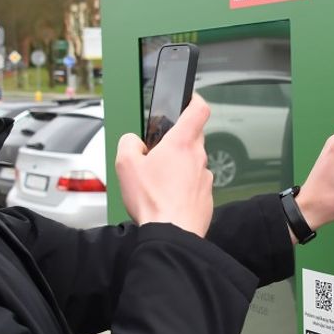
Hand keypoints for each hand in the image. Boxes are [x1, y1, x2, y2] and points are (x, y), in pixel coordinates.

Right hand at [114, 95, 213, 237]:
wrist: (172, 234)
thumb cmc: (152, 201)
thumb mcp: (125, 165)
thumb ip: (129, 142)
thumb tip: (134, 140)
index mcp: (182, 143)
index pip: (199, 110)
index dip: (194, 100)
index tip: (188, 99)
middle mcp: (198, 157)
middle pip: (192, 138)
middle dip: (176, 141)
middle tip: (158, 153)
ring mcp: (205, 177)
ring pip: (193, 163)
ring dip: (179, 166)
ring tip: (159, 182)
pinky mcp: (207, 196)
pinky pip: (195, 184)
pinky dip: (184, 187)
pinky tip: (168, 198)